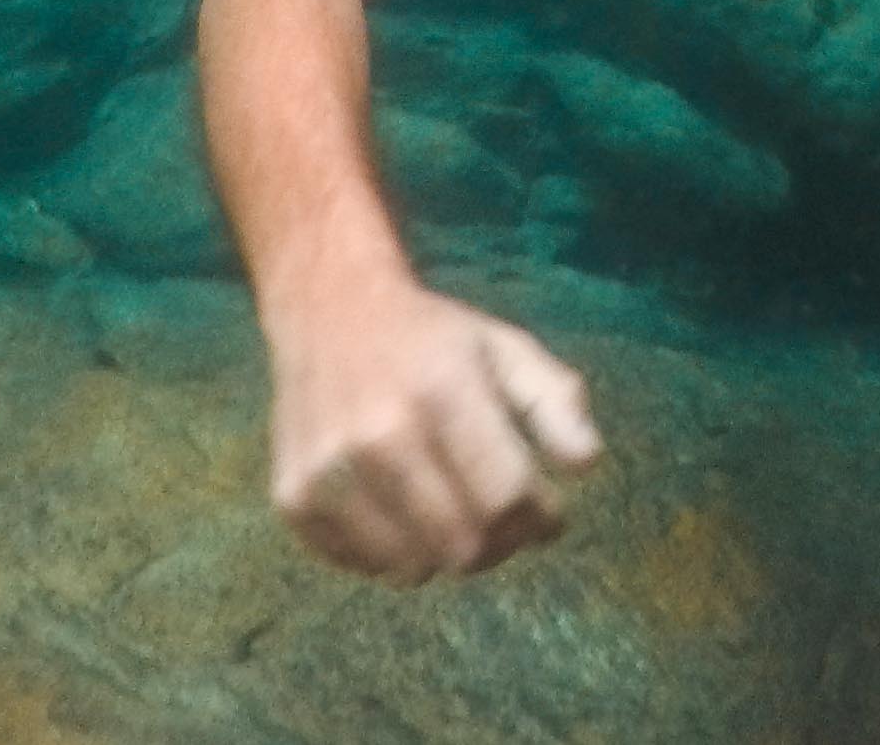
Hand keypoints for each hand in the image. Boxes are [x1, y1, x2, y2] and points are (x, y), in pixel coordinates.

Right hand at [265, 279, 602, 582]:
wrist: (328, 311)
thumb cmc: (432, 338)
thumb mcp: (505, 348)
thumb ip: (555, 402)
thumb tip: (586, 465)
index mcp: (441, 389)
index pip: (507, 496)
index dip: (541, 518)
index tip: (548, 511)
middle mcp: (379, 434)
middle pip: (464, 545)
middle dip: (500, 544)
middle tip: (503, 520)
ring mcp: (329, 471)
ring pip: (414, 569)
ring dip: (448, 554)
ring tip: (454, 512)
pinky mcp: (294, 498)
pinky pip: (366, 567)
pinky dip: (396, 553)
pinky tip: (402, 507)